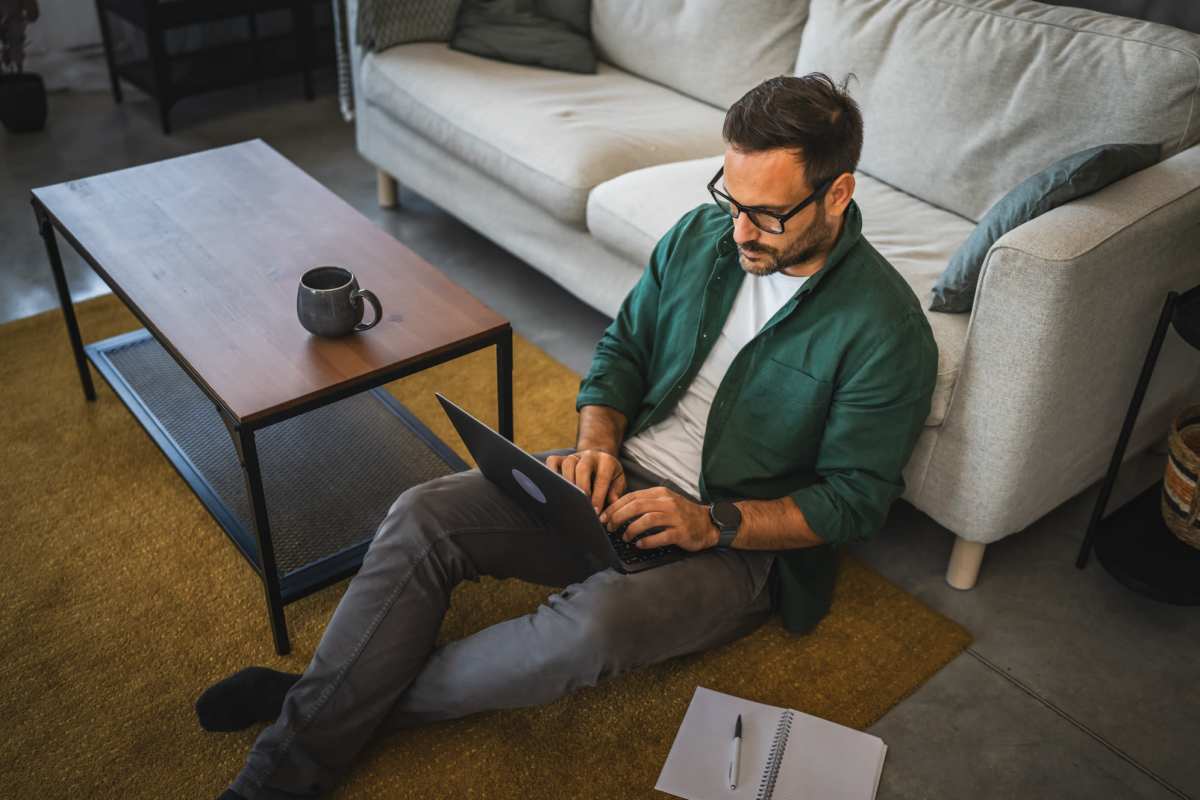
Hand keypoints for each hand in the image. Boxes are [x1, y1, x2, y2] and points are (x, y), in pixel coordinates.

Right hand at [545, 449, 626, 513]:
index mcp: (607, 461)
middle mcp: (590, 455)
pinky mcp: (560, 458)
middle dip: (582, 489)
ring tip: (568, 499)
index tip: (595, 512)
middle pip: (583, 468)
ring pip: (567, 464)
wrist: (599, 459)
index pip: (602, 478)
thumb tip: (611, 505)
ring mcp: (574, 456)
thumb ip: (615, 493)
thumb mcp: (618, 482)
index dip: (598, 496)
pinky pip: (552, 461)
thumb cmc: (609, 477)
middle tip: (581, 506)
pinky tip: (553, 488)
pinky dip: (551, 473)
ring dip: (567, 482)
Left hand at [599, 486, 718, 551]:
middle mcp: (667, 503)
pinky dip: (647, 541)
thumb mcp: (664, 502)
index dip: (615, 507)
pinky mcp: (681, 532)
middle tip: (610, 527)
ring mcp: (675, 517)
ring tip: (624, 537)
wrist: (707, 523)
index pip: (632, 497)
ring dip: (631, 529)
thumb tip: (618, 510)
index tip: (604, 517)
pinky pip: (661, 536)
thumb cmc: (681, 514)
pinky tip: (639, 544)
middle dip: (618, 517)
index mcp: (660, 493)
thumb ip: (645, 503)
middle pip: (637, 506)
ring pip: (647, 519)